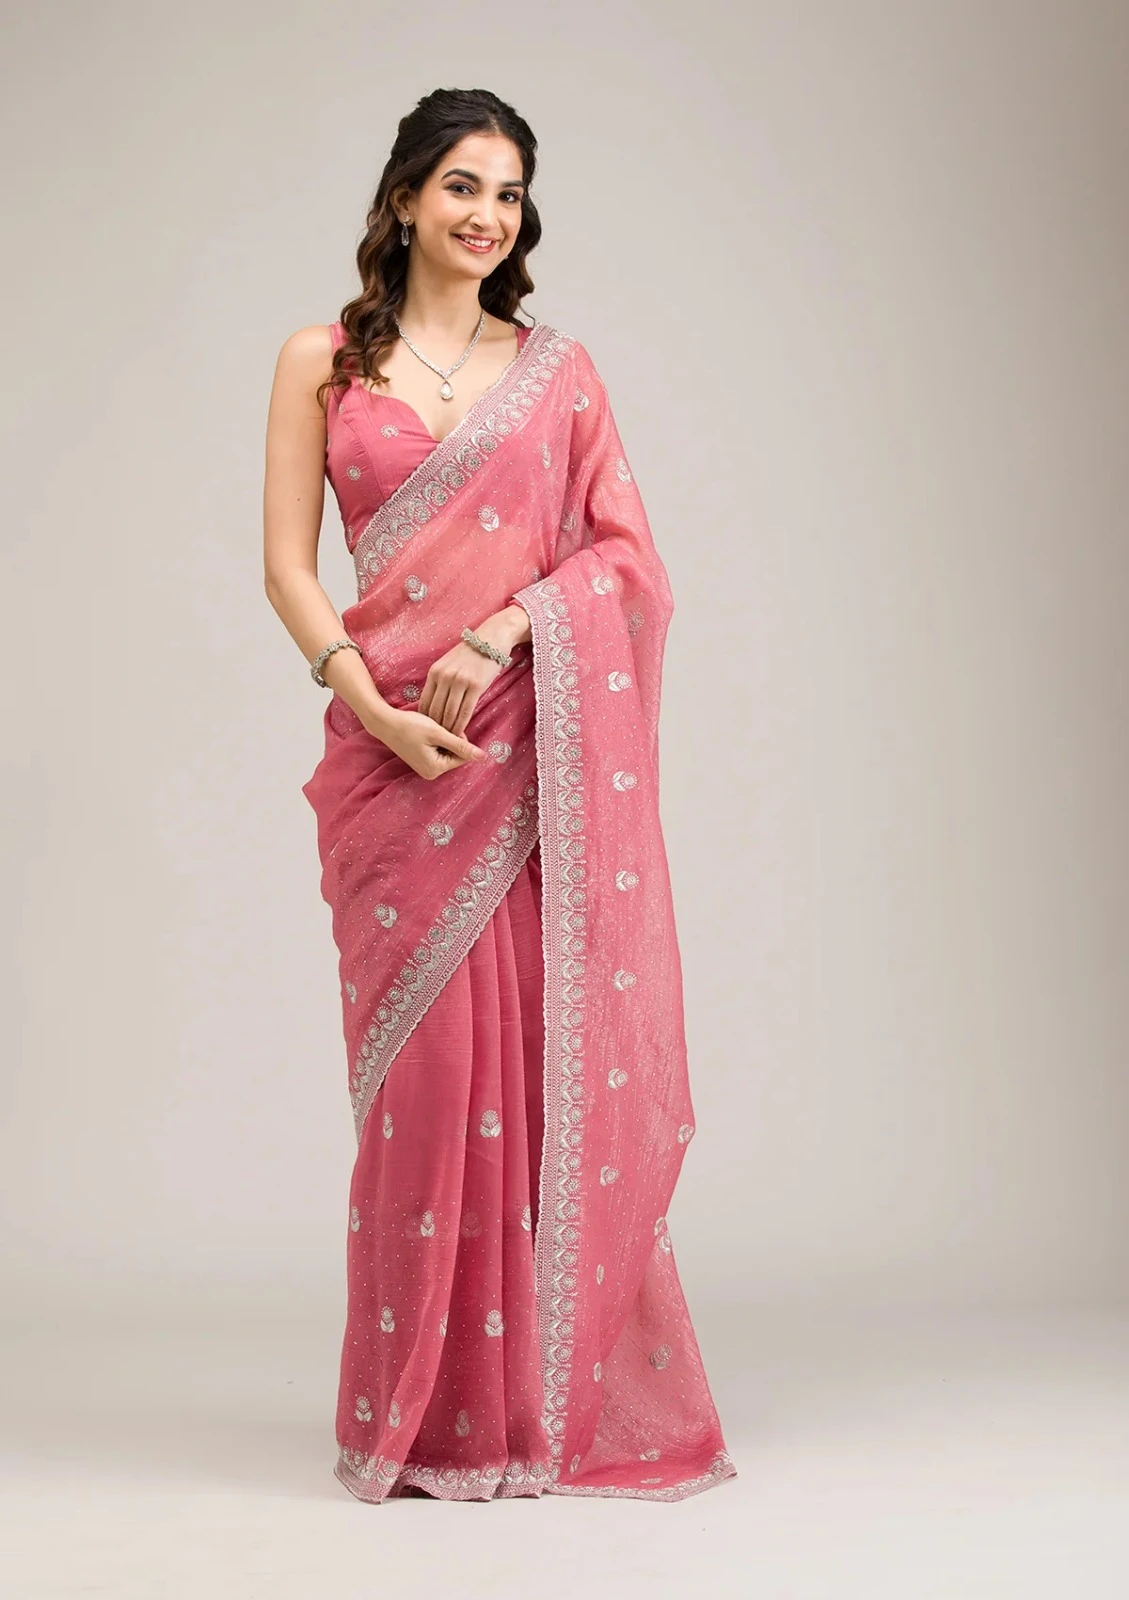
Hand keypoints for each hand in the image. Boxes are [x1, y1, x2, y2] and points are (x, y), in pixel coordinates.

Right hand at [373, 705, 488, 781]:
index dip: (459, 738)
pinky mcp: (421, 762)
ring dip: (443, 739)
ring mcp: (425, 769)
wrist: (385, 723)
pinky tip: (426, 733)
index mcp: (436, 769)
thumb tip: (483, 757)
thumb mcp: (438, 734)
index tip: (447, 727)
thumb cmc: (410, 726)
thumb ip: (461, 746)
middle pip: (455, 756)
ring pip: (447, 752)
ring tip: (430, 730)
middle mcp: (431, 773)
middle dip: (451, 740)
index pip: (462, 756)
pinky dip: (436, 741)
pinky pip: (437, 752)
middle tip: (437, 727)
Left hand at [418, 610, 523, 735]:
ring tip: (449, 742)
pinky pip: (465, 712)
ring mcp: (459, 682)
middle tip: (437, 742)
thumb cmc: (470, 654)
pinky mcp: (475, 686)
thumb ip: (440, 681)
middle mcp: (444, 677)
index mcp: (435, 672)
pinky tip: (460, 734)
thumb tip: (434, 703)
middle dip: (436, 729)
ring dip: (449, 730)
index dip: (425, 721)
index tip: (427, 733)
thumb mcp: (448, 664)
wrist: (490, 639)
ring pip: (449, 714)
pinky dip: (461, 726)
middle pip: (435, 711)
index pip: (425, 703)